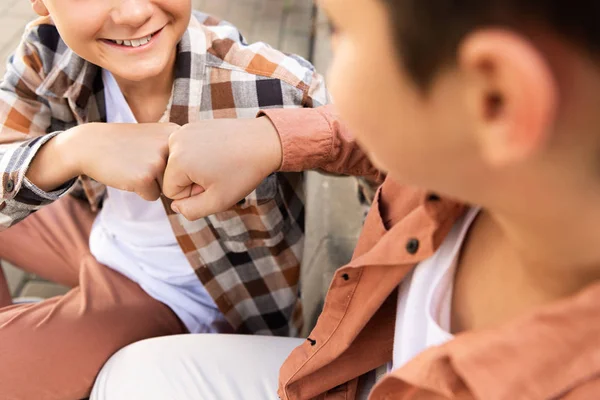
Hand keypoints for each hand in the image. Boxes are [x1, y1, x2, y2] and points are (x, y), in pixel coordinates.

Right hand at [28, 123, 179, 200]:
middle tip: (140, 159)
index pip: (188, 164)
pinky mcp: (144, 178)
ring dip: (152, 183)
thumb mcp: (157, 136)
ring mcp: (158, 162)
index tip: (151, 151)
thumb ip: (179, 151)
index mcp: (177, 133)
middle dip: (161, 176)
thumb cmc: (127, 144)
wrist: (90, 144)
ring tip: (134, 164)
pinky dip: (140, 190)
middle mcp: (171, 146)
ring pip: (167, 188)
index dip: (169, 164)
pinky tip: (127, 174)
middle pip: (178, 177)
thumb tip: (198, 184)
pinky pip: (152, 196)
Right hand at [163, 117, 282, 219]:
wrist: (264, 141)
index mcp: (177, 161)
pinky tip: (221, 153)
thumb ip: (191, 211)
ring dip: (197, 168)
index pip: (171, 191)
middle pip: (174, 175)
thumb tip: (176, 205)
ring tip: (221, 164)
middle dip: (193, 180)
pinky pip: (189, 149)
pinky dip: (202, 154)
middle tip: (219, 174)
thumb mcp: (218, 201)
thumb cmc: (243, 172)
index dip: (193, 194)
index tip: (214, 184)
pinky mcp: (195, 124)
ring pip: (181, 162)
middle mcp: (175, 141)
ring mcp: (185, 129)